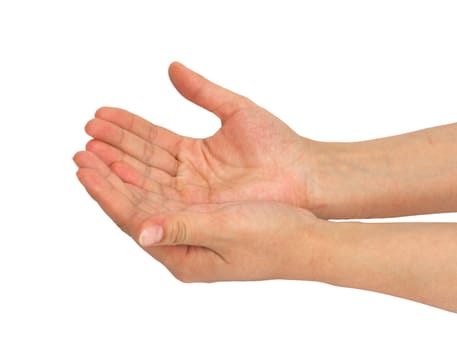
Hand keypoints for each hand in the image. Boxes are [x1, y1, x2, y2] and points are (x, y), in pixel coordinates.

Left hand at [74, 148, 321, 281]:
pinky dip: (148, 171)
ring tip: (100, 147)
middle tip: (82, 151)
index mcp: (183, 256)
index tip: (84, 167)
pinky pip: (166, 189)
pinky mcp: (203, 213)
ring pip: (148, 195)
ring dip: (124, 171)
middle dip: (108, 178)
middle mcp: (182, 244)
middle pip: (134, 206)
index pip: (133, 220)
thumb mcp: (230, 233)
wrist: (307, 239)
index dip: (107, 193)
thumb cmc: (276, 239)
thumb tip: (141, 231)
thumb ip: (185, 230)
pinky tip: (135, 156)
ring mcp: (191, 228)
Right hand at [83, 62, 315, 210]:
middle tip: (84, 137)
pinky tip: (109, 178)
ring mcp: (190, 198)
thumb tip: (171, 67)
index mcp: (192, 152)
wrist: (301, 175)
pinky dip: (133, 192)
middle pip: (141, 162)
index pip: (150, 138)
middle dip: (112, 150)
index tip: (98, 116)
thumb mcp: (234, 110)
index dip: (125, 127)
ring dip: (114, 170)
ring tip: (87, 156)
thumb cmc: (276, 144)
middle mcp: (186, 176)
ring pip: (144, 183)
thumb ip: (201, 91)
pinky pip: (158, 203)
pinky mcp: (196, 214)